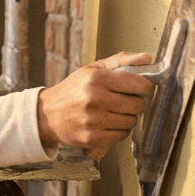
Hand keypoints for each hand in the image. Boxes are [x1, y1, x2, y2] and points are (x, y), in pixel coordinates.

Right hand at [37, 51, 154, 158]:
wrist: (47, 114)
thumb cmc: (73, 90)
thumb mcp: (92, 70)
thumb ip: (120, 61)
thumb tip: (147, 57)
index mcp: (96, 78)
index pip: (139, 85)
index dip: (144, 88)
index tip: (138, 89)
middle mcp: (94, 99)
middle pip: (138, 105)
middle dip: (135, 103)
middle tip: (123, 102)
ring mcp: (93, 120)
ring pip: (131, 122)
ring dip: (126, 118)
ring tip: (113, 113)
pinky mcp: (92, 138)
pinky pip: (122, 135)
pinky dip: (118, 130)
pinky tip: (107, 124)